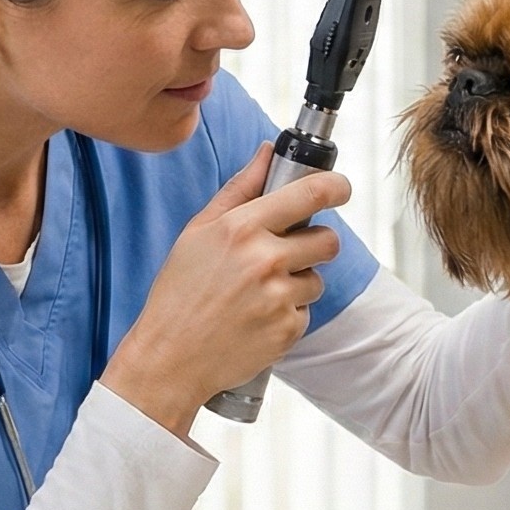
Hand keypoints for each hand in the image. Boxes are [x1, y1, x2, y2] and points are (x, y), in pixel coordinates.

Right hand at [104, 144, 349, 436]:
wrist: (170, 358)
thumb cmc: (179, 292)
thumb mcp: (198, 232)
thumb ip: (239, 189)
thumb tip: (267, 151)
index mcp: (242, 228)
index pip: (310, 194)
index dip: (335, 187)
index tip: (340, 189)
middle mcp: (265, 260)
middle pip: (328, 240)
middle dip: (316, 243)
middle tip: (289, 252)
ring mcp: (279, 297)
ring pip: (317, 278)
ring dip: (298, 282)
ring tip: (258, 293)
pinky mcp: (288, 330)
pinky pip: (305, 311)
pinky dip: (287, 313)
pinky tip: (256, 317)